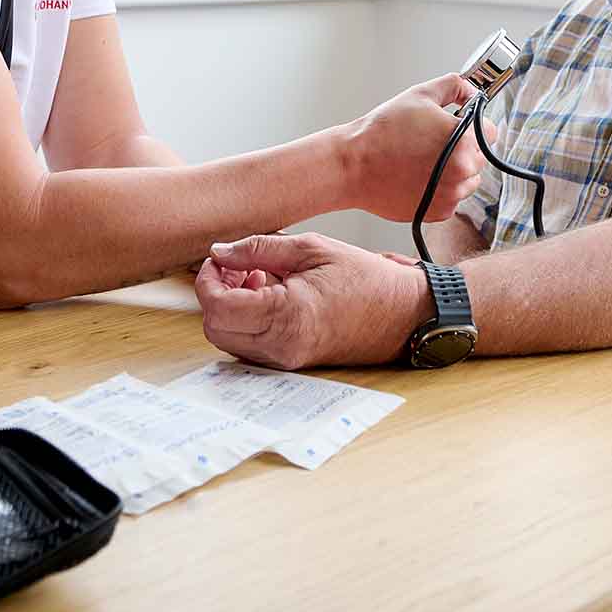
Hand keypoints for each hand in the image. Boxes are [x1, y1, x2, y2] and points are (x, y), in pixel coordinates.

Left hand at [194, 234, 429, 369]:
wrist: (402, 314)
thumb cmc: (364, 278)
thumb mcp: (311, 248)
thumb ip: (258, 248)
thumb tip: (219, 252)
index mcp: (286, 315)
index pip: (218, 307)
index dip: (208, 281)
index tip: (219, 260)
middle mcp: (282, 346)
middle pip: (216, 328)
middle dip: (216, 294)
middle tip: (236, 266)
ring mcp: (286, 360)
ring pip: (229, 340)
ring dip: (230, 308)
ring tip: (257, 277)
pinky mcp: (291, 363)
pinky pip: (250, 346)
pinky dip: (246, 321)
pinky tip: (268, 294)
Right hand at [336, 74, 496, 223]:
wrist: (354, 166)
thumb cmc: (382, 132)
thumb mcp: (419, 95)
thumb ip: (454, 86)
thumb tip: (470, 90)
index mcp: (464, 140)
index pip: (490, 131)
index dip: (472, 125)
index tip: (457, 126)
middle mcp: (463, 170)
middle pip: (479, 157)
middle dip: (462, 148)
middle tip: (431, 143)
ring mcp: (452, 194)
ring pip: (467, 179)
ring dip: (454, 171)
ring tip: (422, 161)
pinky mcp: (439, 211)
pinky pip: (451, 197)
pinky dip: (440, 189)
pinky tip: (417, 176)